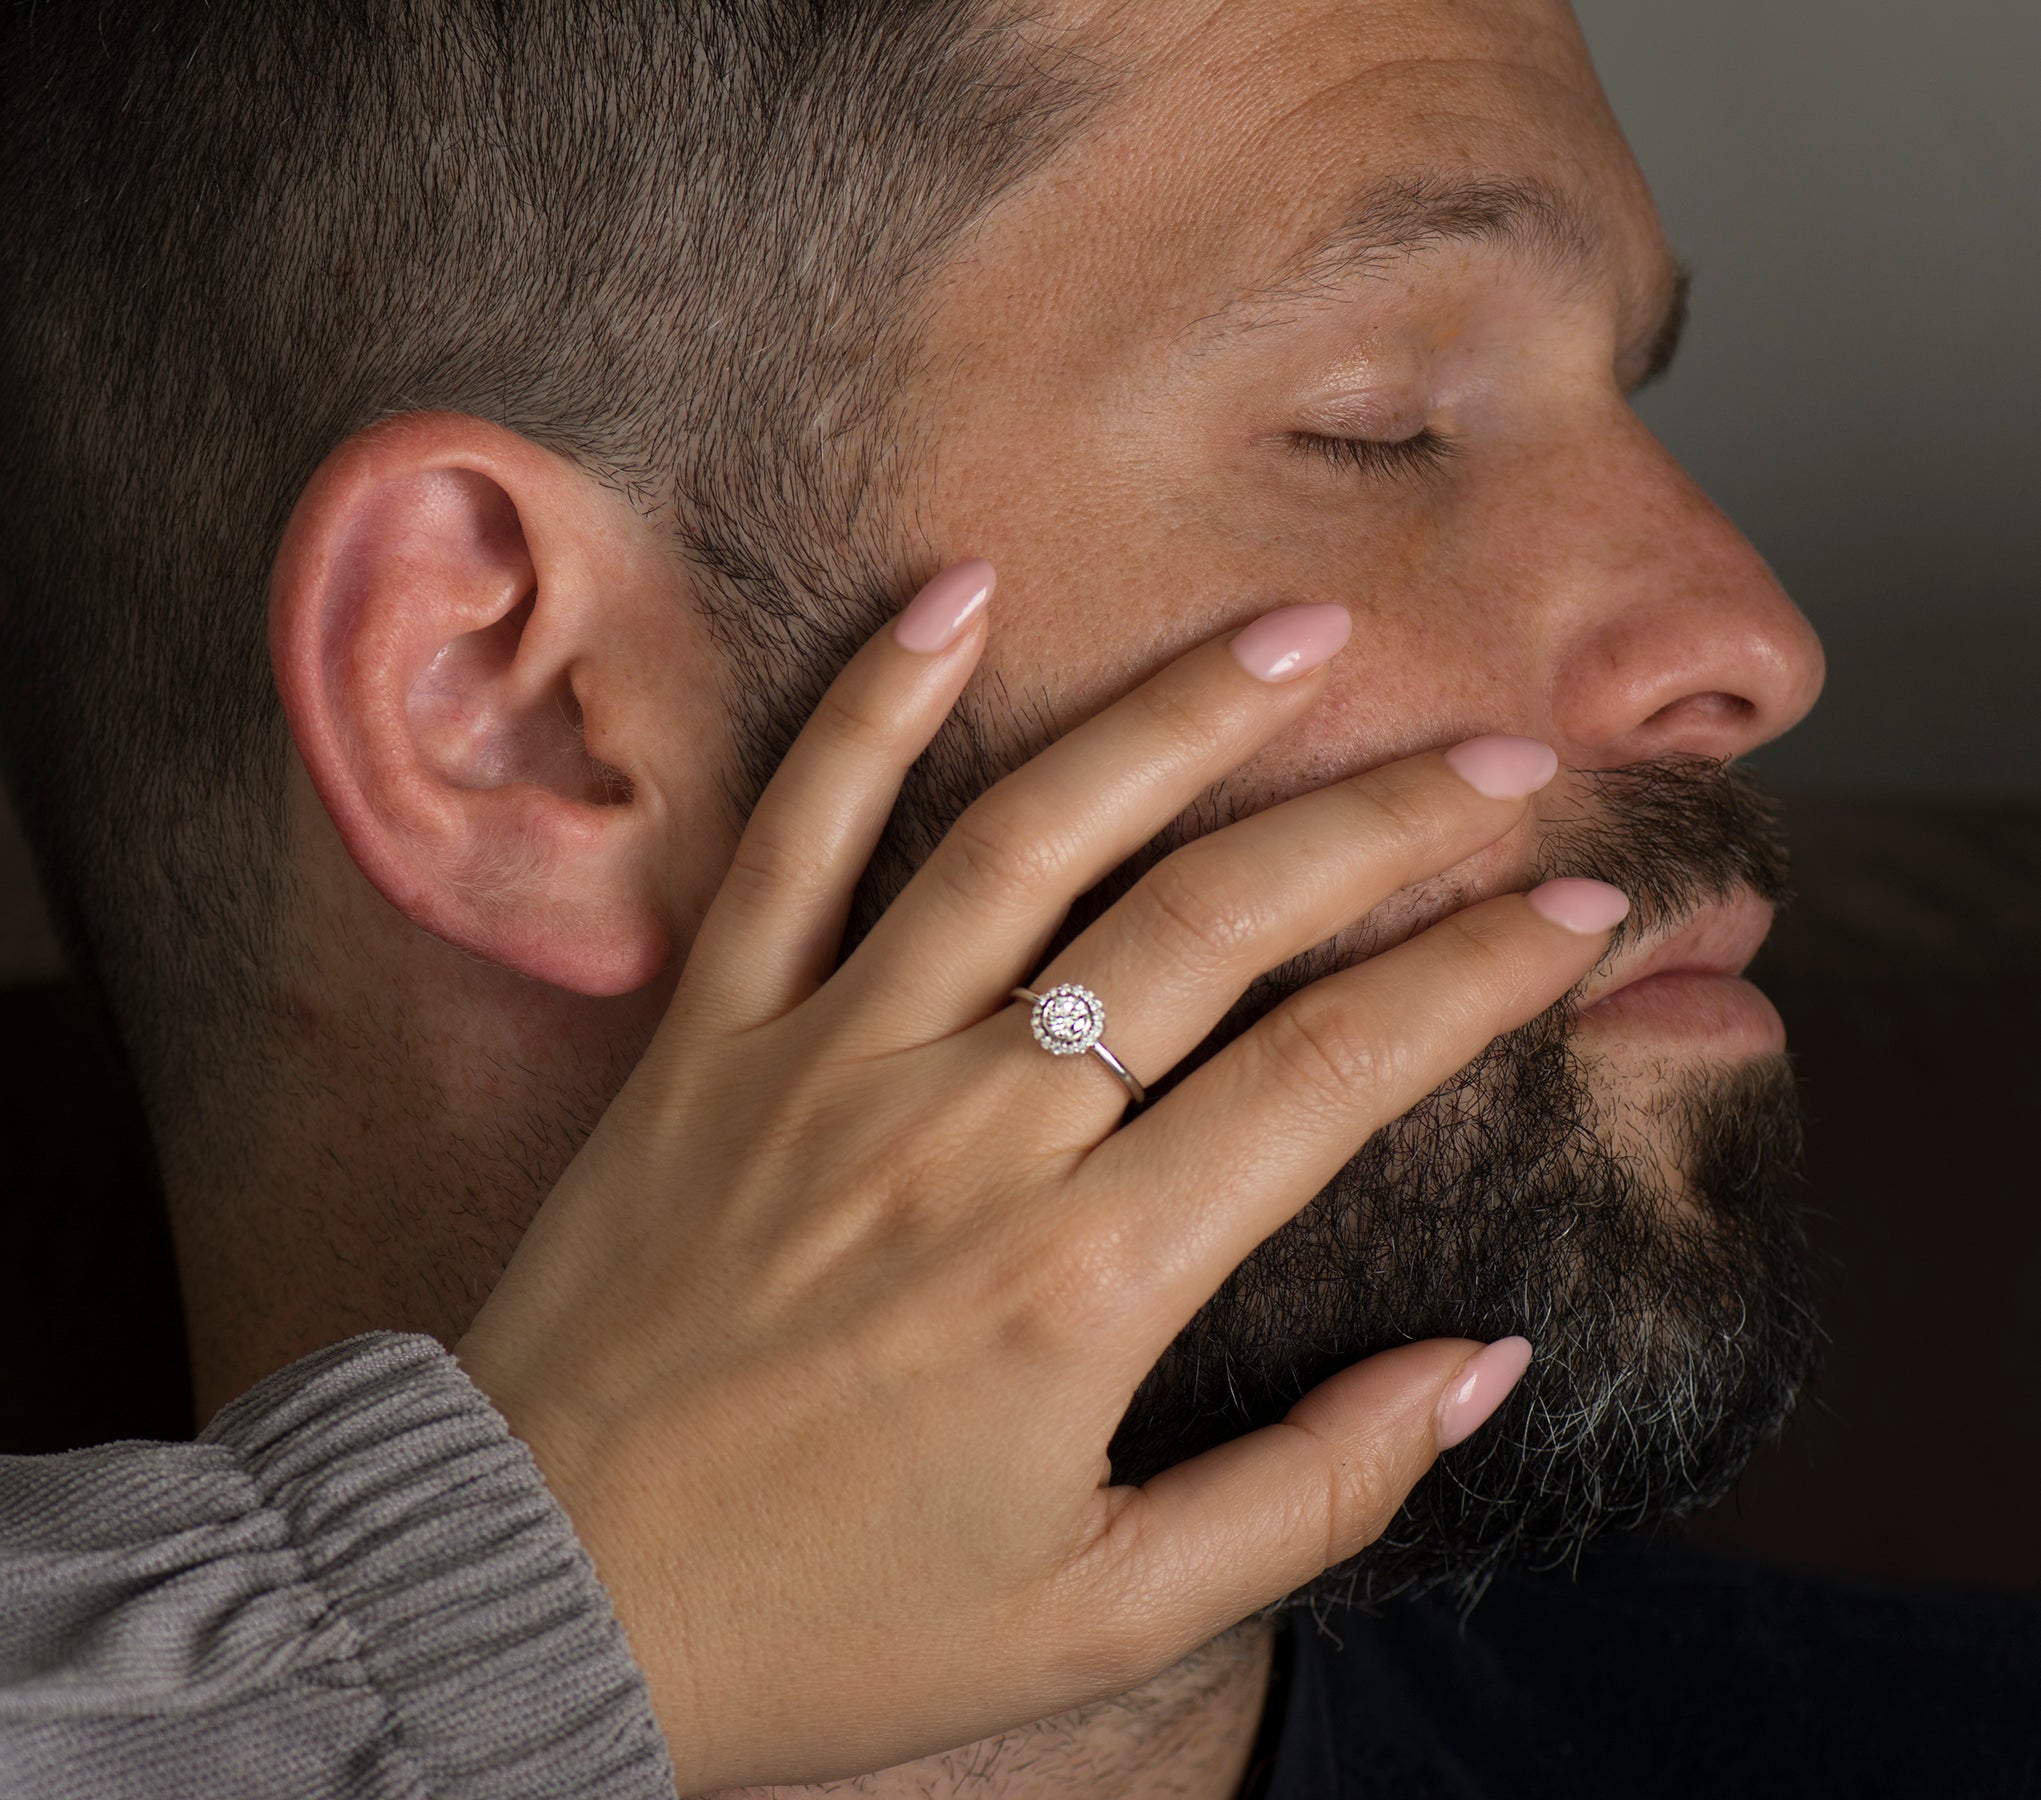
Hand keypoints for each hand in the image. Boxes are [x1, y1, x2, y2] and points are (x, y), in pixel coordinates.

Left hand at [452, 561, 1626, 1793]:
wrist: (537, 1594)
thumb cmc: (827, 1626)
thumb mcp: (1101, 1619)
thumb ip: (1311, 1492)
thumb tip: (1481, 1363)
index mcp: (1085, 1277)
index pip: (1334, 1070)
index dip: (1480, 971)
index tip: (1583, 901)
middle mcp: (971, 1131)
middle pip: (1214, 920)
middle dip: (1383, 820)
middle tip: (1502, 751)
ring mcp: (831, 1059)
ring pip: (1032, 839)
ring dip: (1177, 718)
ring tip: (1298, 631)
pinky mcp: (713, 1035)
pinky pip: (793, 838)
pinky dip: (871, 708)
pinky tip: (956, 593)